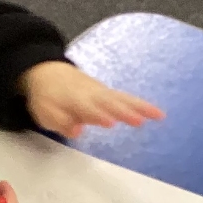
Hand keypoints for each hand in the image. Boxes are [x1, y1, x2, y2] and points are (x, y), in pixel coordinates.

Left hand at [19, 61, 164, 139]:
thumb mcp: (44, 113)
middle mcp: (92, 94)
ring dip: (141, 107)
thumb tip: (77, 130)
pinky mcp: (109, 93)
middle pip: (111, 102)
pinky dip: (142, 105)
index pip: (88, 108)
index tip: (111, 123)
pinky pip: (127, 98)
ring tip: (158, 115)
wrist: (48, 72)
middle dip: (125, 111)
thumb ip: (59, 122)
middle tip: (140, 121)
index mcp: (74, 100)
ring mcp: (102, 92)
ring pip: (123, 99)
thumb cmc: (46, 97)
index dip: (99, 115)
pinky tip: (156, 113)